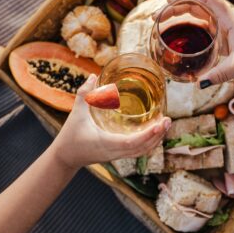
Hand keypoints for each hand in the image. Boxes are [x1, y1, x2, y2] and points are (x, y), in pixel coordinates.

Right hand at [52, 75, 169, 168]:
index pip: (132, 142)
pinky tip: (154, 132)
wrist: (65, 157)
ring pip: (142, 152)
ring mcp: (117, 156)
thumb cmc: (70, 136)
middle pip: (143, 148)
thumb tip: (94, 75)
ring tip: (165, 125)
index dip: (148, 135)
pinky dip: (149, 143)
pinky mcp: (118, 155)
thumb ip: (85, 94)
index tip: (160, 124)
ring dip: (155, 140)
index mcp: (106, 143)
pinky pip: (138, 152)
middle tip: (168, 120)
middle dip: (158, 135)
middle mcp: (115, 152)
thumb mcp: (76, 113)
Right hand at [169, 0, 233, 85]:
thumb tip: (199, 83)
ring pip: (199, 17)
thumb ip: (220, 73)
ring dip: (181, 17)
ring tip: (162, 24)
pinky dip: (189, 30)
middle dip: (176, 7)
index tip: (168, 0)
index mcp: (229, 16)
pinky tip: (179, 39)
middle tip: (157, 16)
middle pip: (197, 5)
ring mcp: (225, 27)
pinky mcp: (225, 38)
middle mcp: (226, 18)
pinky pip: (203, 30)